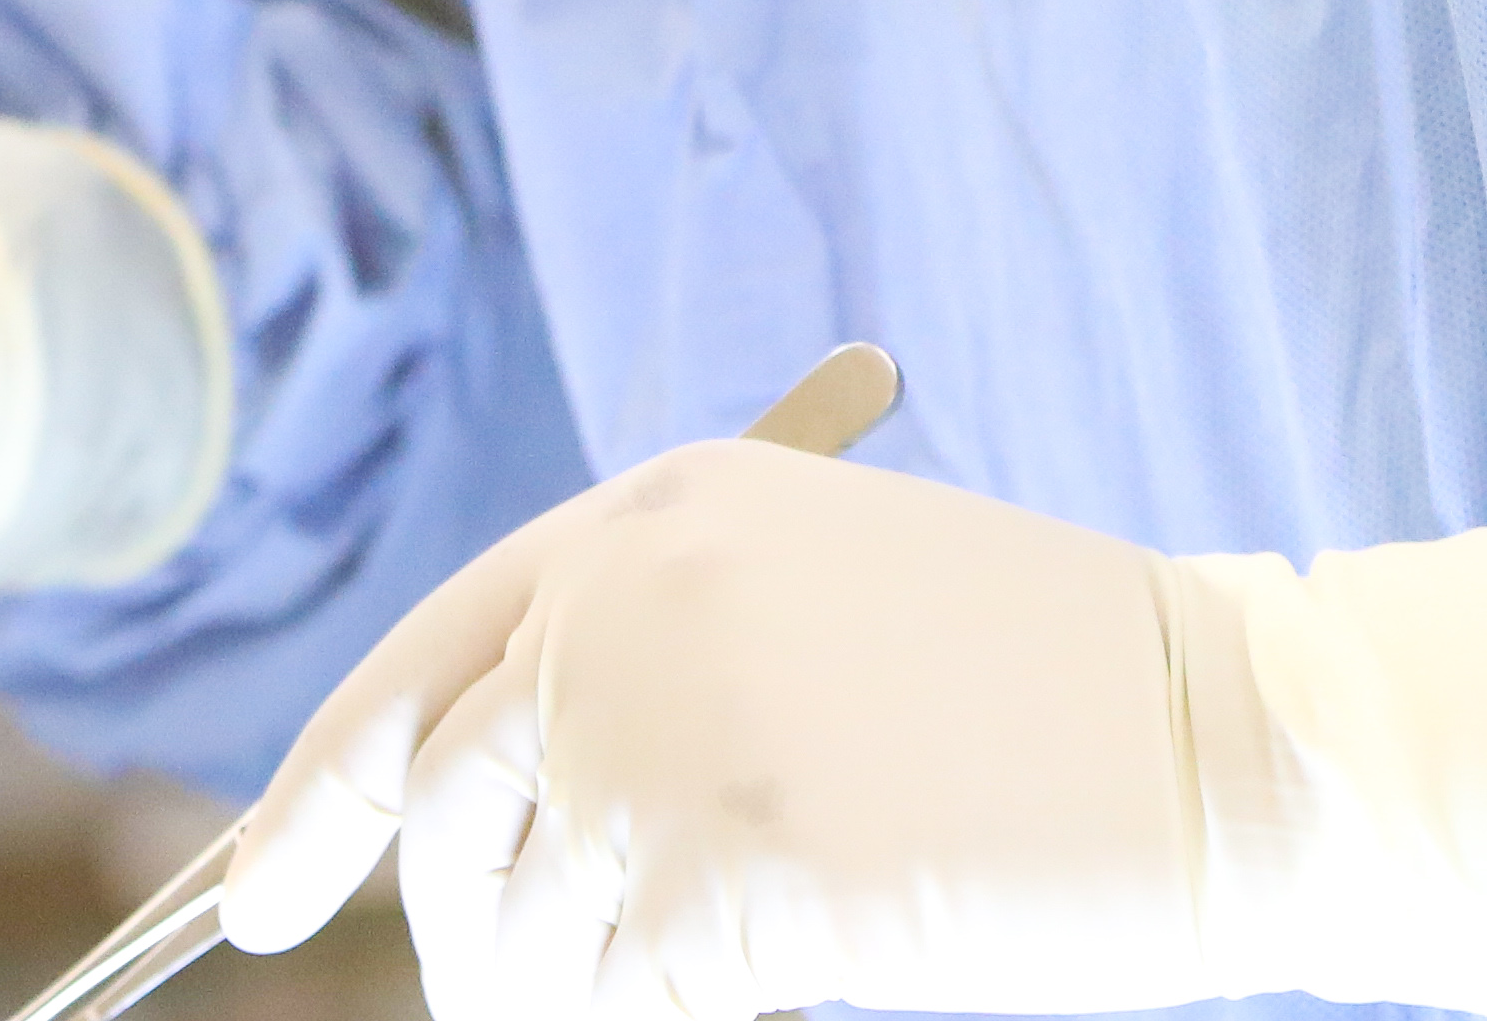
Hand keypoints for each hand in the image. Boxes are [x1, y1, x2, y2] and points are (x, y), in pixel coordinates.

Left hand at [223, 438, 1215, 1020]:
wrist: (1232, 729)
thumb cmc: (1051, 687)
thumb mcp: (818, 600)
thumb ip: (651, 658)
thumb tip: (490, 804)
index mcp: (655, 515)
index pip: (422, 664)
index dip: (318, 793)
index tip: (254, 896)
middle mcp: (628, 603)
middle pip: (436, 808)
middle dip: (457, 929)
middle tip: (523, 991)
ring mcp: (665, 739)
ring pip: (504, 929)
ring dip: (549, 996)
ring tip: (662, 989)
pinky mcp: (724, 880)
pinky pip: (608, 1009)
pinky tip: (747, 995)